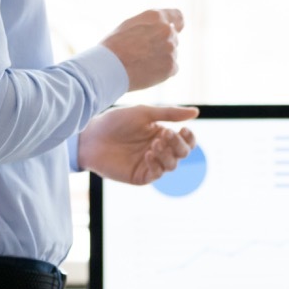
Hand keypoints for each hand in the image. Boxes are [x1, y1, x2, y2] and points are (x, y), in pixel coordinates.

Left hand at [77, 105, 199, 184]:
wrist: (92, 135)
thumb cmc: (116, 121)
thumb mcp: (145, 113)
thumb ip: (170, 114)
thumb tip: (196, 112)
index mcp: (162, 135)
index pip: (185, 141)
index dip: (189, 138)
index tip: (184, 129)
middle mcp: (159, 150)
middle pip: (182, 154)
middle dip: (178, 145)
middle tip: (165, 134)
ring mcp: (150, 164)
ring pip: (172, 165)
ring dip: (167, 154)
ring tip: (154, 143)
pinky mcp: (140, 176)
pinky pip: (156, 174)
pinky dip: (156, 164)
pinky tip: (148, 153)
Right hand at [101, 9, 182, 91]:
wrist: (107, 68)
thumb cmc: (114, 46)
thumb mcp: (130, 25)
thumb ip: (151, 24)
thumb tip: (170, 27)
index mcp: (155, 16)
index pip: (177, 17)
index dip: (175, 24)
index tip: (173, 30)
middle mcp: (167, 30)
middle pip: (173, 38)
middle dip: (162, 45)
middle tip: (142, 53)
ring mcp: (170, 49)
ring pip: (171, 54)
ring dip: (161, 59)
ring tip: (141, 63)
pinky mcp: (171, 66)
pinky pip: (172, 68)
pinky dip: (162, 72)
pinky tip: (146, 72)